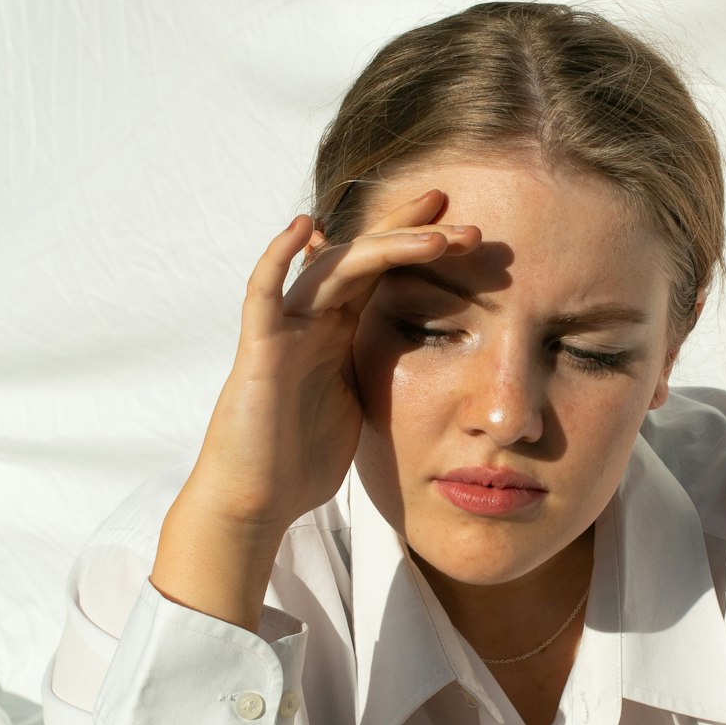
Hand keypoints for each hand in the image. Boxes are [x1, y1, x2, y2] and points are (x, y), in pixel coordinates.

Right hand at [183, 192, 480, 534]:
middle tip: (467, 223)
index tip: (467, 230)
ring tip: (435, 235)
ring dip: (384, 246)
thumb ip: (380, 371)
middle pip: (364, 257)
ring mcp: (285, 331)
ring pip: (333, 268)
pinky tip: (301, 227)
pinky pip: (262, 294)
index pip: (383, 272)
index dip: (419, 244)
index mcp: (339, 332)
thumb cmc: (302, 460)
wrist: (258, 501)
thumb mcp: (361, 404)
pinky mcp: (259, 352)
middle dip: (414, 234)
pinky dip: (276, 258)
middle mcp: (313, 320)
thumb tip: (428, 363)